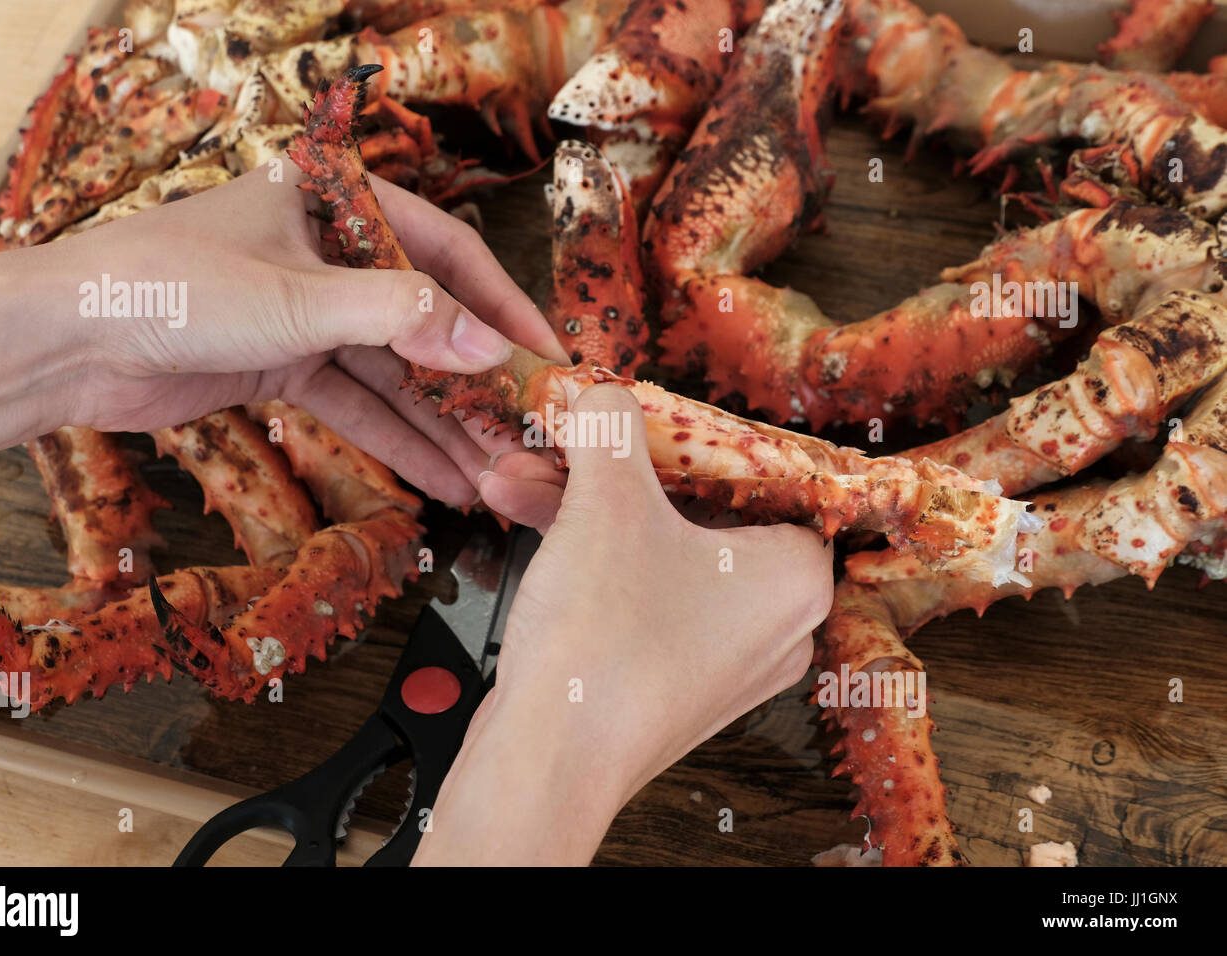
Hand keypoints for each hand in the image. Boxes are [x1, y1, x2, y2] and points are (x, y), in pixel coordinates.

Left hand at [0, 166, 565, 502]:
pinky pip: (357, 402)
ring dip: (443, 423)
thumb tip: (490, 348)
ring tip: (498, 472)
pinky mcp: (286, 364)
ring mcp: (309, 313)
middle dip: (475, 382)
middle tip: (528, 432)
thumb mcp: (300, 298)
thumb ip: (402, 319)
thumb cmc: (171, 286)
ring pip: (395, 372)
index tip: (546, 358)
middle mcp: (332, 255)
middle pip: (427, 321)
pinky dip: (396, 437)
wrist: (69, 342)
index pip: (449, 254)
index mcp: (340, 204)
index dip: (502, 308)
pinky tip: (444, 476)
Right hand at [412, 385, 833, 864]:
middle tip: (568, 442)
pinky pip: (638, 591)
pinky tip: (526, 519)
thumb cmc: (604, 647)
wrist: (547, 762)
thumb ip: (612, 426)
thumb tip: (605, 392)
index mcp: (796, 576)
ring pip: (656, 548)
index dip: (697, 436)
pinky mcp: (671, 680)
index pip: (764, 473)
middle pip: (696, 508)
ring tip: (522, 479)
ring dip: (584, 508)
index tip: (651, 415)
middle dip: (612, 470)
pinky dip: (589, 555)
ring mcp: (721, 657)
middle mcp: (774, 622)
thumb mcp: (607, 502)